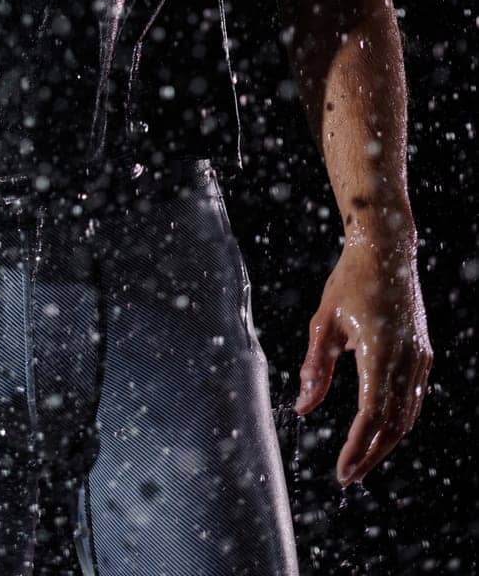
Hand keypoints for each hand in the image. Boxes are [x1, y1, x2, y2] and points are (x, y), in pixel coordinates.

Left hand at [295, 231, 432, 486]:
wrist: (387, 250)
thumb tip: (303, 408)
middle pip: (394, 425)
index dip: (356, 448)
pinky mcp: (423, 353)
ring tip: (361, 459)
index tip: (342, 472)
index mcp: (379, 352)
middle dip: (372, 455)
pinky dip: (399, 420)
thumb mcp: (324, 323)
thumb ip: (316, 368)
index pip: (370, 416)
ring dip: (386, 442)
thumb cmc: (349, 282)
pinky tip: (380, 429)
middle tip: (349, 476)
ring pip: (408, 416)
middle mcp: (406, 359)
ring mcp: (419, 357)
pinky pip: (414, 398)